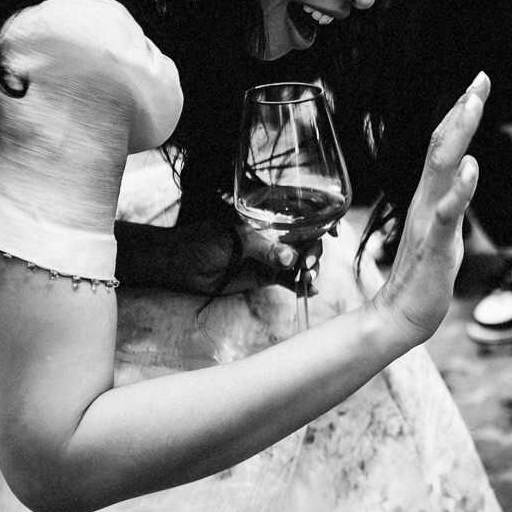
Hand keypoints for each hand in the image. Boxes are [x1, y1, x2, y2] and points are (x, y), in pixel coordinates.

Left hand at [115, 217, 311, 295]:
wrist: (181, 265)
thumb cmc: (203, 242)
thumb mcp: (236, 241)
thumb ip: (265, 248)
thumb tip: (291, 259)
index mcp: (267, 221)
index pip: (299, 219)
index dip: (317, 225)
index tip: (330, 234)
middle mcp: (272, 238)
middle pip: (305, 243)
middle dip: (313, 253)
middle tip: (308, 266)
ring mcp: (270, 258)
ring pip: (299, 263)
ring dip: (309, 271)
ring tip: (309, 280)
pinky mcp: (264, 277)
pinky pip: (288, 280)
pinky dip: (299, 285)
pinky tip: (309, 291)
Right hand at [368, 73, 484, 347]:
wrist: (400, 316)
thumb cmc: (423, 274)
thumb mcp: (443, 229)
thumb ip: (451, 199)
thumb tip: (465, 167)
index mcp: (429, 197)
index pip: (443, 146)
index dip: (459, 114)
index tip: (477, 84)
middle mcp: (426, 201)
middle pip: (441, 147)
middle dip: (462, 112)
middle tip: (479, 80)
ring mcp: (429, 221)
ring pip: (442, 169)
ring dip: (458, 135)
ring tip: (473, 105)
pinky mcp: (435, 246)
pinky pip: (446, 213)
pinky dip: (459, 189)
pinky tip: (471, 168)